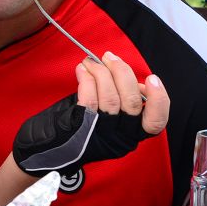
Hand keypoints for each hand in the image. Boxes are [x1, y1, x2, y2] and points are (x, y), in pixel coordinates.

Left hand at [13, 52, 168, 177]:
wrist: (47, 148)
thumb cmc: (82, 126)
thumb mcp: (110, 117)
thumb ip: (125, 100)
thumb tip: (136, 80)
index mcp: (131, 135)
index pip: (156, 123)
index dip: (159, 100)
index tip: (152, 79)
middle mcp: (120, 139)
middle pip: (131, 101)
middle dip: (121, 72)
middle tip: (109, 57)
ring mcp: (100, 135)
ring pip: (110, 97)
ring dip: (100, 72)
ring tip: (91, 62)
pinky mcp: (81, 128)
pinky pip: (89, 99)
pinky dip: (86, 79)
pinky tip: (81, 71)